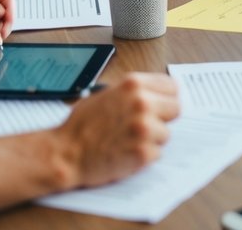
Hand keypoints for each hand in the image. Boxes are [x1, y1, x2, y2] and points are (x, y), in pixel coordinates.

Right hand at [58, 73, 179, 187]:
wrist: (66, 153)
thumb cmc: (82, 125)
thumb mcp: (106, 95)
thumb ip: (133, 93)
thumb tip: (156, 95)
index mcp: (133, 85)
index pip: (172, 87)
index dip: (166, 98)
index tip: (162, 105)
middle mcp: (142, 103)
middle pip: (176, 109)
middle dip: (162, 118)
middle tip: (143, 126)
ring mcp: (144, 129)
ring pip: (166, 134)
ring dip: (151, 140)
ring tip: (127, 140)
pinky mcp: (143, 153)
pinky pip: (157, 153)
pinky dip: (144, 156)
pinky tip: (125, 153)